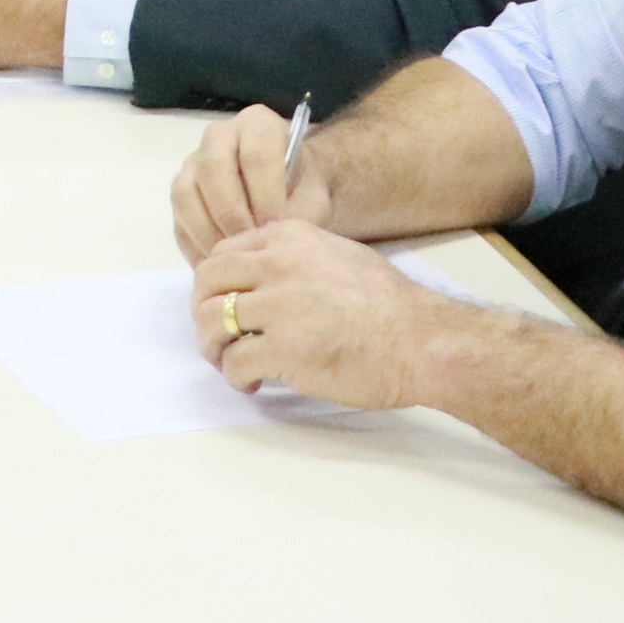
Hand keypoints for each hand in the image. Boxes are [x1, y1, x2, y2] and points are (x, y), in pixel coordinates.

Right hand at [171, 102, 338, 264]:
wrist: (287, 193)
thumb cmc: (301, 191)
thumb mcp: (312, 198)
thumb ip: (298, 213)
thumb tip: (268, 235)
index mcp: (257, 124)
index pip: (255, 154)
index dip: (265, 194)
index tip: (276, 226)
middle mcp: (219, 135)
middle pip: (213, 168)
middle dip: (232, 212)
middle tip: (249, 243)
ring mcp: (194, 162)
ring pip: (186, 192)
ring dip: (208, 229)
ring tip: (232, 256)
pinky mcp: (181, 191)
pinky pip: (178, 217)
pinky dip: (195, 243)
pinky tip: (217, 262)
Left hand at [189, 219, 462, 409]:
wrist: (421, 341)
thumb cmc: (389, 306)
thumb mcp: (338, 255)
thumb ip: (295, 257)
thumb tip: (261, 275)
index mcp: (288, 240)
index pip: (224, 253)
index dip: (217, 283)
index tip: (225, 303)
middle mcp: (277, 265)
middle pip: (207, 282)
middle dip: (202, 310)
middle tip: (216, 335)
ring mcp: (278, 306)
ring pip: (210, 321)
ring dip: (213, 347)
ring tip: (231, 362)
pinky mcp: (282, 349)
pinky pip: (234, 362)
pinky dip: (236, 376)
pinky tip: (254, 383)